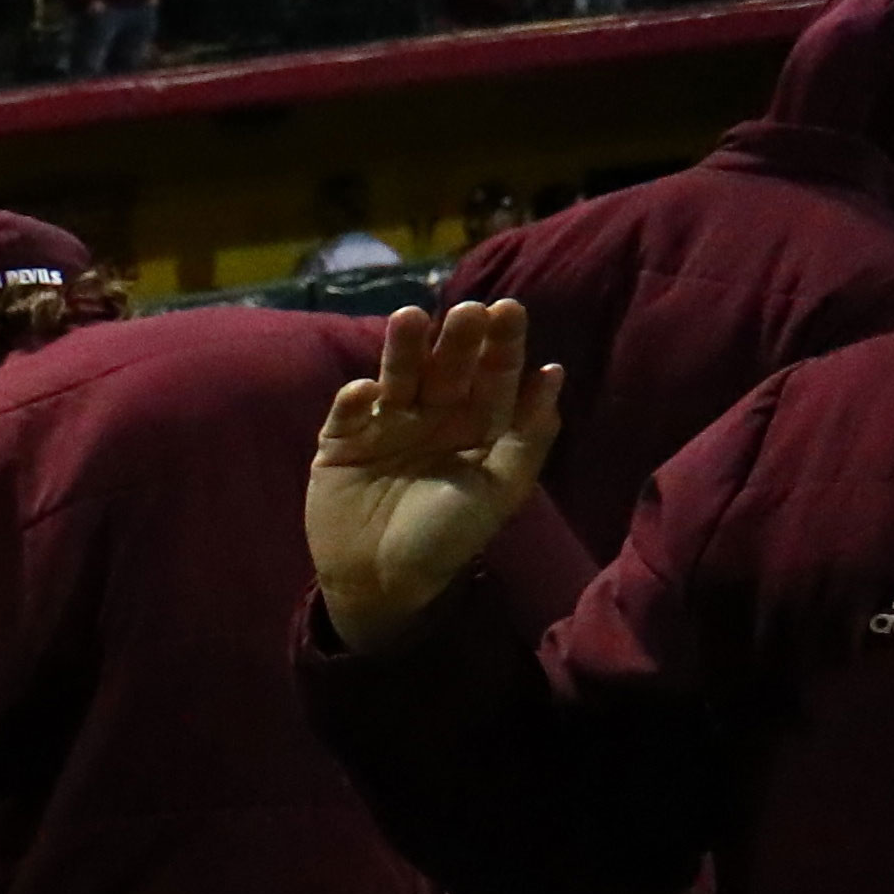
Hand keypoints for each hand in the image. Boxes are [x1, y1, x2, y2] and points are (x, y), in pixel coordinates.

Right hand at [307, 301, 563, 654]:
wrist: (383, 584)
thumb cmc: (449, 538)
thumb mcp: (502, 489)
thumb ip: (528, 435)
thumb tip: (553, 372)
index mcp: (476, 425)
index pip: (493, 375)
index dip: (501, 344)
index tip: (508, 310)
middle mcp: (432, 416)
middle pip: (447, 367)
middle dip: (456, 339)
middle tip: (467, 312)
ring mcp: (384, 425)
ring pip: (397, 376)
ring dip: (403, 350)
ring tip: (407, 319)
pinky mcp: (340, 441)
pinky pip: (348, 413)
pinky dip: (355, 400)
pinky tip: (367, 392)